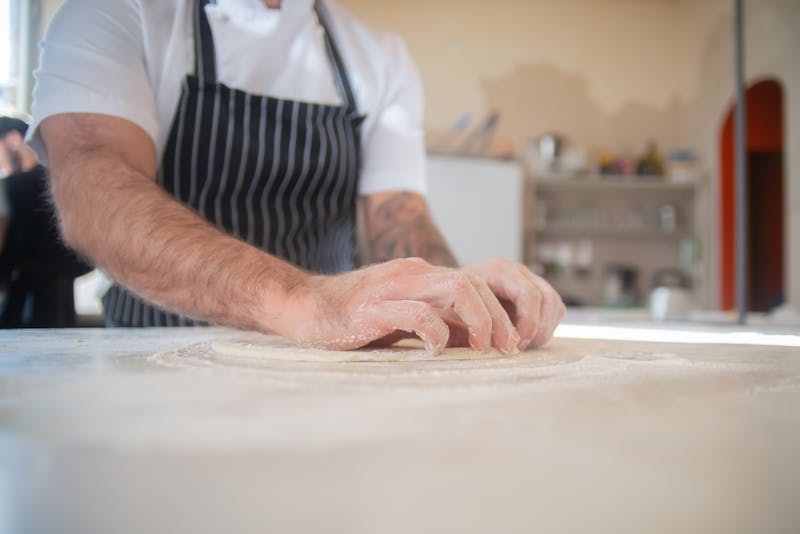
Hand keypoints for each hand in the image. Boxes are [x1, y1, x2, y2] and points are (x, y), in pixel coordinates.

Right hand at [286, 258, 521, 354]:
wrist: (300, 305)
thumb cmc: (349, 316)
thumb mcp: (398, 315)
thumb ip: (432, 320)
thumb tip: (472, 340)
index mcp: (418, 275)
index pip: (474, 283)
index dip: (498, 311)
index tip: (508, 342)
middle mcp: (410, 274)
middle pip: (472, 283)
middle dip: (498, 316)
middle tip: (508, 348)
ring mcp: (392, 288)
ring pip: (455, 289)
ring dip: (479, 319)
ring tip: (484, 348)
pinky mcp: (373, 309)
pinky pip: (417, 313)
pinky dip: (436, 331)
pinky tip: (437, 350)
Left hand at [461, 259, 565, 349]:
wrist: (451, 288)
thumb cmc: (451, 299)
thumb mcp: (453, 307)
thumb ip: (467, 322)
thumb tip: (483, 345)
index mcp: (501, 270)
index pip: (529, 294)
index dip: (528, 322)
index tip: (514, 345)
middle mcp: (519, 273)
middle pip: (547, 299)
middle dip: (537, 329)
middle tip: (519, 348)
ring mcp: (530, 281)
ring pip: (554, 304)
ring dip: (543, 330)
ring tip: (523, 346)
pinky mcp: (536, 294)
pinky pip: (554, 310)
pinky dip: (545, 327)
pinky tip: (526, 340)